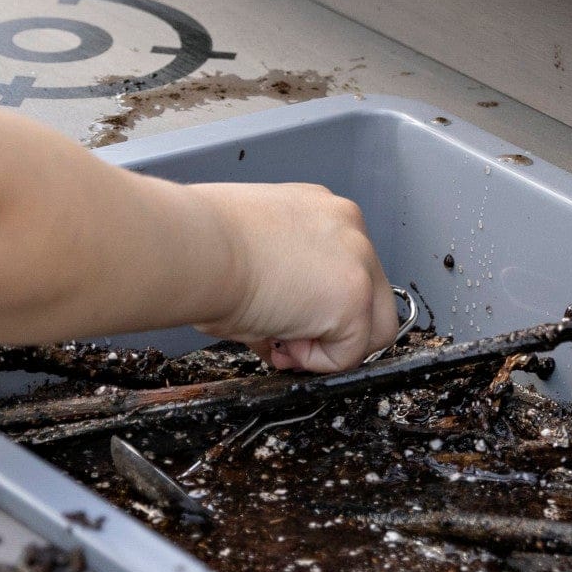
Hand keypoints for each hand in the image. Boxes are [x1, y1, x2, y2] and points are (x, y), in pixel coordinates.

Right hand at [194, 181, 398, 371]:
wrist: (199, 246)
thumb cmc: (207, 243)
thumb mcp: (251, 251)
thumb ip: (282, 281)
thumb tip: (281, 323)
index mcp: (319, 209)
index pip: (343, 266)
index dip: (315, 302)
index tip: (285, 315)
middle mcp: (347, 226)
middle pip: (370, 294)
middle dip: (333, 326)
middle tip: (288, 338)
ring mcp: (358, 261)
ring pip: (372, 327)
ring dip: (329, 345)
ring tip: (281, 339)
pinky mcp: (354, 298)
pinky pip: (349, 354)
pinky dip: (316, 361)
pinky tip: (280, 338)